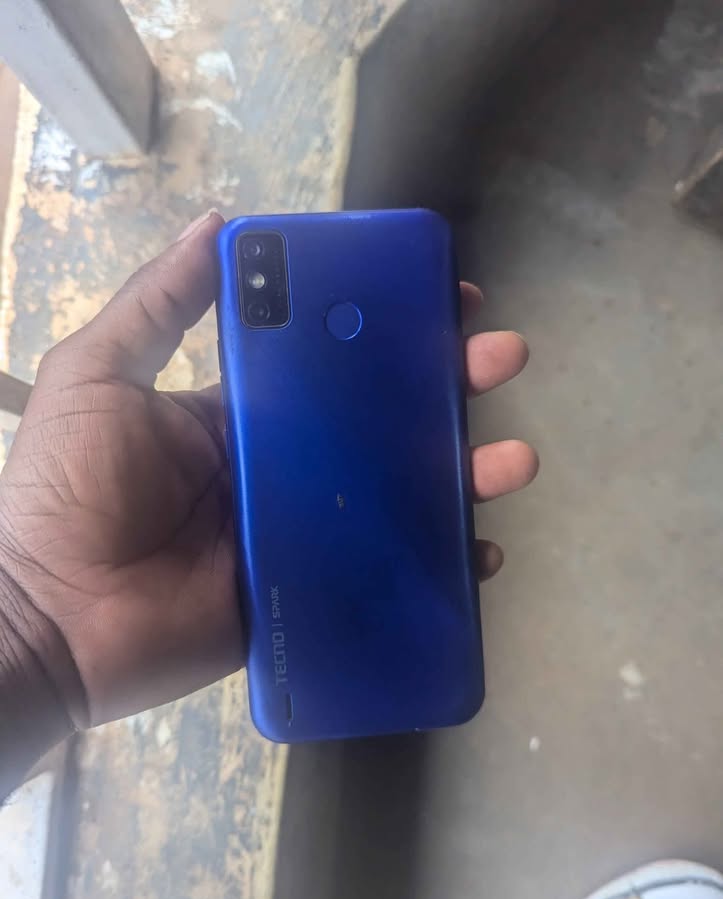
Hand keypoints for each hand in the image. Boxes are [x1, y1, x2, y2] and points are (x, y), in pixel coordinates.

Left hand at [0, 212, 535, 733]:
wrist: (51, 619)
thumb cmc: (68, 490)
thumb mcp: (99, 376)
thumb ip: (155, 304)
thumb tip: (219, 224)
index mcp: (246, 413)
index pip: (334, 362)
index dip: (388, 327)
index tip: (441, 296)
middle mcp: (286, 466)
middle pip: (384, 423)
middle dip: (449, 387)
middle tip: (500, 359)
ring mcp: (303, 532)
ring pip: (400, 498)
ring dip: (463, 474)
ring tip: (514, 458)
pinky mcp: (310, 593)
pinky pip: (386, 576)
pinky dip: (440, 566)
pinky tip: (482, 551)